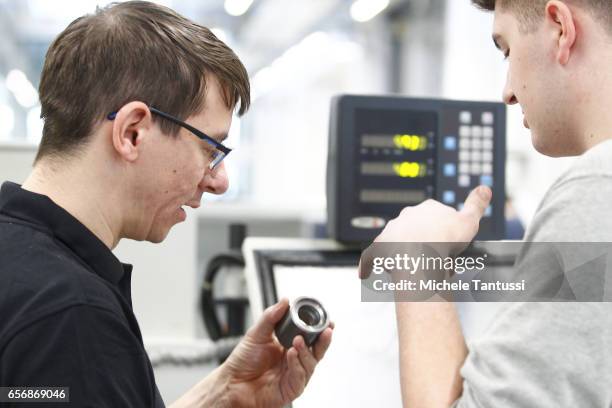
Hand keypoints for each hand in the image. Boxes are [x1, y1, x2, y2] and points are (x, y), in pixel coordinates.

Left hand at [220, 299, 332, 407]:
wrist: (232, 382)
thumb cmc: (243, 362)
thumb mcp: (257, 333)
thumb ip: (271, 317)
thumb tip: (284, 301)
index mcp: (289, 346)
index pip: (311, 338)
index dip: (321, 331)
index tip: (327, 322)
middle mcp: (294, 361)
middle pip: (317, 352)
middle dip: (324, 341)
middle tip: (325, 331)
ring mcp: (293, 375)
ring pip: (311, 363)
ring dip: (306, 351)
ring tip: (298, 341)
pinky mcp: (291, 388)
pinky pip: (300, 376)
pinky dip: (298, 364)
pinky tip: (291, 355)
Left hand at [359, 186, 491, 278]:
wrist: (420, 256)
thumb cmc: (444, 241)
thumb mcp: (469, 220)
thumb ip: (476, 204)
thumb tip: (484, 188)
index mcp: (428, 209)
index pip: (436, 216)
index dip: (445, 230)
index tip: (450, 242)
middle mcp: (407, 217)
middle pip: (417, 229)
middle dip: (425, 240)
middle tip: (437, 258)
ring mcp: (392, 231)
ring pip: (397, 240)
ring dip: (403, 251)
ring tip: (416, 268)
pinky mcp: (380, 248)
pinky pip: (372, 256)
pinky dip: (369, 264)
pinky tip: (364, 274)